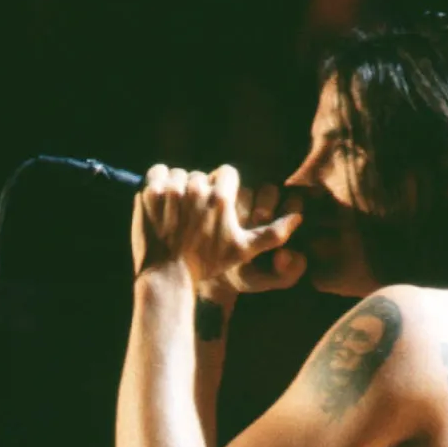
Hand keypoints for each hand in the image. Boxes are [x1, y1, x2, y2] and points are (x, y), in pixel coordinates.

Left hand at [132, 164, 304, 292]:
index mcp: (221, 198)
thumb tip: (298, 217)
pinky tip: (163, 201)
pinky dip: (159, 182)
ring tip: (178, 212)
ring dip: (179, 187)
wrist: (167, 274)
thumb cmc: (207, 263)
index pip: (227, 173)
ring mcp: (171, 190)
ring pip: (179, 173)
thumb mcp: (243, 251)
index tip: (216, 207)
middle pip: (202, 175)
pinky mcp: (149, 192)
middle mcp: (196, 188)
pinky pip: (157, 171)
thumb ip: (272, 233)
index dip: (224, 189)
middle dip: (200, 191)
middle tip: (195, 216)